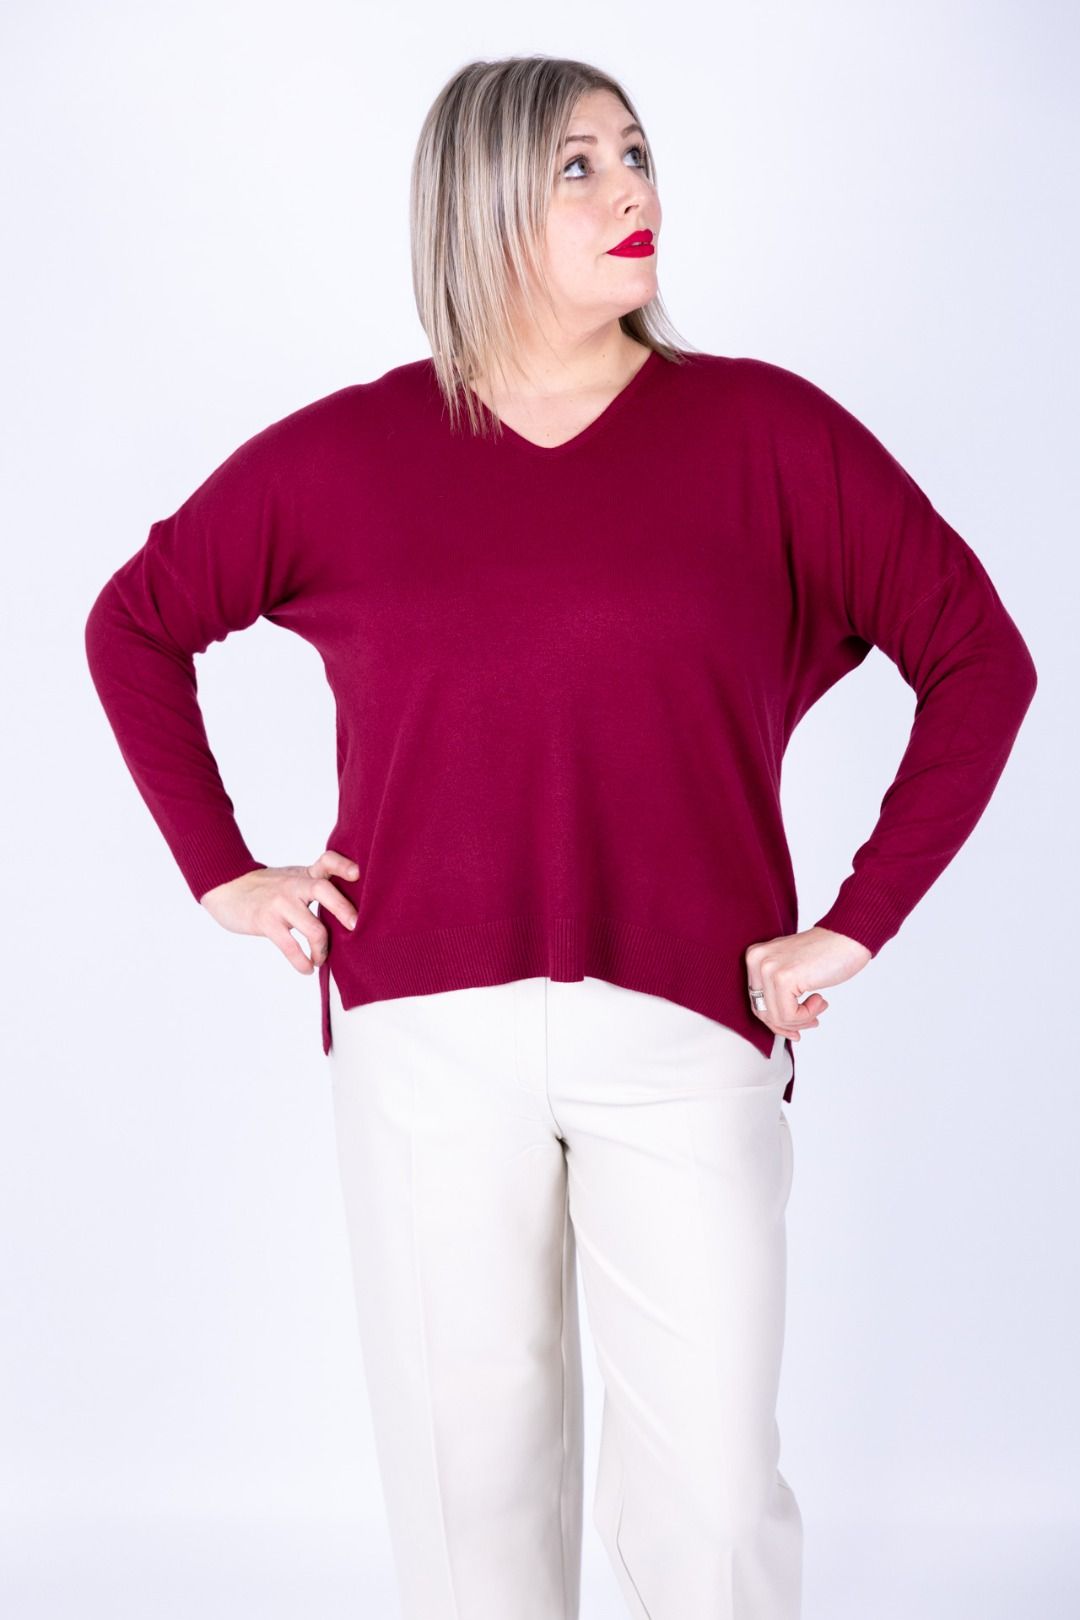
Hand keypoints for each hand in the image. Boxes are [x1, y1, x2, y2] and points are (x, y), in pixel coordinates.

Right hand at [199, 849, 360, 974]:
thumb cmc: (267, 887)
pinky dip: (303, 962)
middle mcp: (294, 885)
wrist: (227, 887)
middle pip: (324, 890)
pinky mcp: (266, 921)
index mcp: (304, 874)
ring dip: (323, 950)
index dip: (343, 865)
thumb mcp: (293, 878)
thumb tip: (349, 909)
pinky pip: (291, 947)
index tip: (357, 874)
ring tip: (321, 959)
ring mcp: (279, 903)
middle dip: (344, 911)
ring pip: (314, 928)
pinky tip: (307, 968)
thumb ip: (316, 884)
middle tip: (355, 928)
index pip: (327, 861)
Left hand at [743, 925, 871, 1041]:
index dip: (777, 1021)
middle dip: (788, 1023)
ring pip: (776, 1017)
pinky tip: (820, 999)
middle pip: (763, 1012)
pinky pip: (789, 1015)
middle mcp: (756, 960)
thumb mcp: (791, 969)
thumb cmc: (826, 953)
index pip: (756, 1002)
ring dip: (802, 1019)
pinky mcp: (783, 978)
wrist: (848, 939)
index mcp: (755, 957)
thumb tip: (776, 1023)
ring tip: (819, 1005)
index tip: (793, 1028)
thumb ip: (778, 990)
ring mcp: (768, 969)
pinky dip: (808, 1014)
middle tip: (811, 1020)